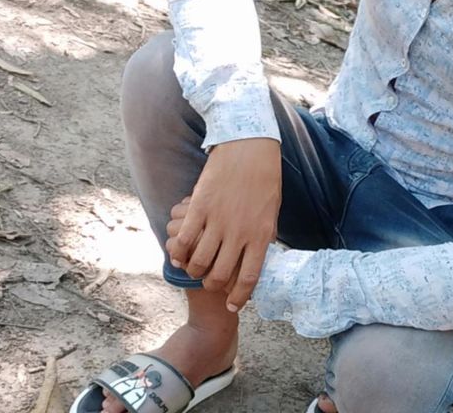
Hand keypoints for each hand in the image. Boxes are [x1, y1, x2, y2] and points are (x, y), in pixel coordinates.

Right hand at [166, 137, 280, 311]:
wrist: (249, 146)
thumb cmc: (265, 175)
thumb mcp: (272, 209)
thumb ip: (264, 234)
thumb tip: (261, 253)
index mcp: (260, 234)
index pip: (248, 278)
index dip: (239, 297)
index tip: (231, 305)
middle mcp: (238, 232)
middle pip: (219, 275)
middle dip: (213, 285)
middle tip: (210, 282)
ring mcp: (217, 220)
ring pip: (200, 261)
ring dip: (195, 270)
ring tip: (195, 268)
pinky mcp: (200, 207)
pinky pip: (185, 239)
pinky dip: (180, 252)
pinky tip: (180, 254)